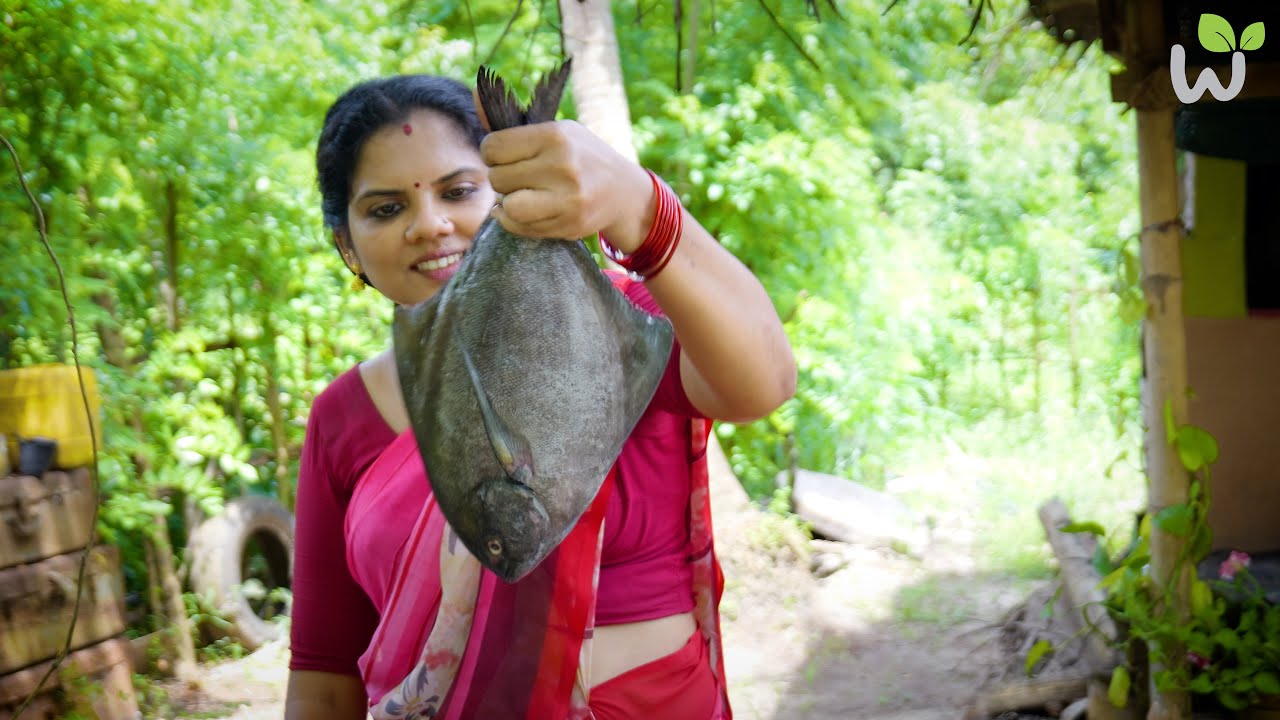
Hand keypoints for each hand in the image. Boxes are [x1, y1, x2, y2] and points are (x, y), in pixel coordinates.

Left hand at [478, 120, 653, 250]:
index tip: (505, 156)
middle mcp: (562, 166)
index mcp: (555, 135)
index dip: (491, 153)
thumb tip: (473, 92)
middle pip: (497, 178)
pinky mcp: (568, 224)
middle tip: (519, 177)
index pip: (493, 147)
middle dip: (502, 178)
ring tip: (522, 194)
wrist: (622, 190)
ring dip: (508, 202)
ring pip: (508, 206)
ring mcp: (567, 198)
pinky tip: (530, 210)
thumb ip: (511, 124)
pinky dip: (517, 220)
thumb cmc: (580, 155)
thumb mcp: (554, 130)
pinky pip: (521, 226)